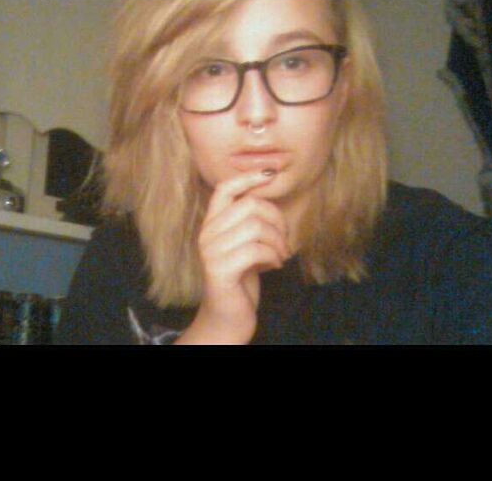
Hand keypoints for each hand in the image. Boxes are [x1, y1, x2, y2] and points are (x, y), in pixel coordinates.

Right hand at [176, 170, 288, 344]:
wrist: (227, 317)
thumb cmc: (241, 278)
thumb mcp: (245, 244)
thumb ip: (250, 221)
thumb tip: (269, 197)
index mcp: (212, 223)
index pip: (225, 189)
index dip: (248, 177)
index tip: (270, 174)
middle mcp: (207, 233)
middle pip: (250, 205)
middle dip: (277, 220)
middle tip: (284, 240)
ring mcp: (211, 251)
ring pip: (255, 226)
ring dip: (278, 241)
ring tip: (280, 255)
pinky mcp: (220, 270)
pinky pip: (255, 250)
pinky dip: (273, 257)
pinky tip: (274, 266)